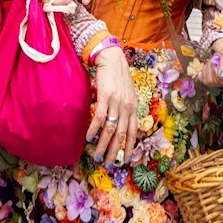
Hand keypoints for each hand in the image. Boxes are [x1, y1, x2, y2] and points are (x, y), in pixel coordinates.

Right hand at [88, 47, 137, 164]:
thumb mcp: (128, 94)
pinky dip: (94, 129)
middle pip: (121, 134)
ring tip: (97, 156)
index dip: (129, 147)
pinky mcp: (105, 96)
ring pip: (110, 129)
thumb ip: (127, 108)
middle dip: (115, 151)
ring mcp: (117, 102)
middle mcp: (127, 107)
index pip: (133, 132)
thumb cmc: (119, 76)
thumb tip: (122, 123)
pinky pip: (99, 117)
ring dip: (103, 145)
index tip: (125, 160)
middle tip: (109, 164)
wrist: (112, 58)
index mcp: (134, 107)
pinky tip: (88, 138)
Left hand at [199, 39, 222, 88]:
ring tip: (213, 61)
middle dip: (214, 69)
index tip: (219, 70)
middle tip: (216, 59)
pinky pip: (204, 80)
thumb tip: (222, 77)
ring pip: (209, 81)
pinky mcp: (210, 81)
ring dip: (208, 68)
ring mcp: (219, 82)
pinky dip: (204, 71)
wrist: (218, 45)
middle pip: (218, 82)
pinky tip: (208, 66)